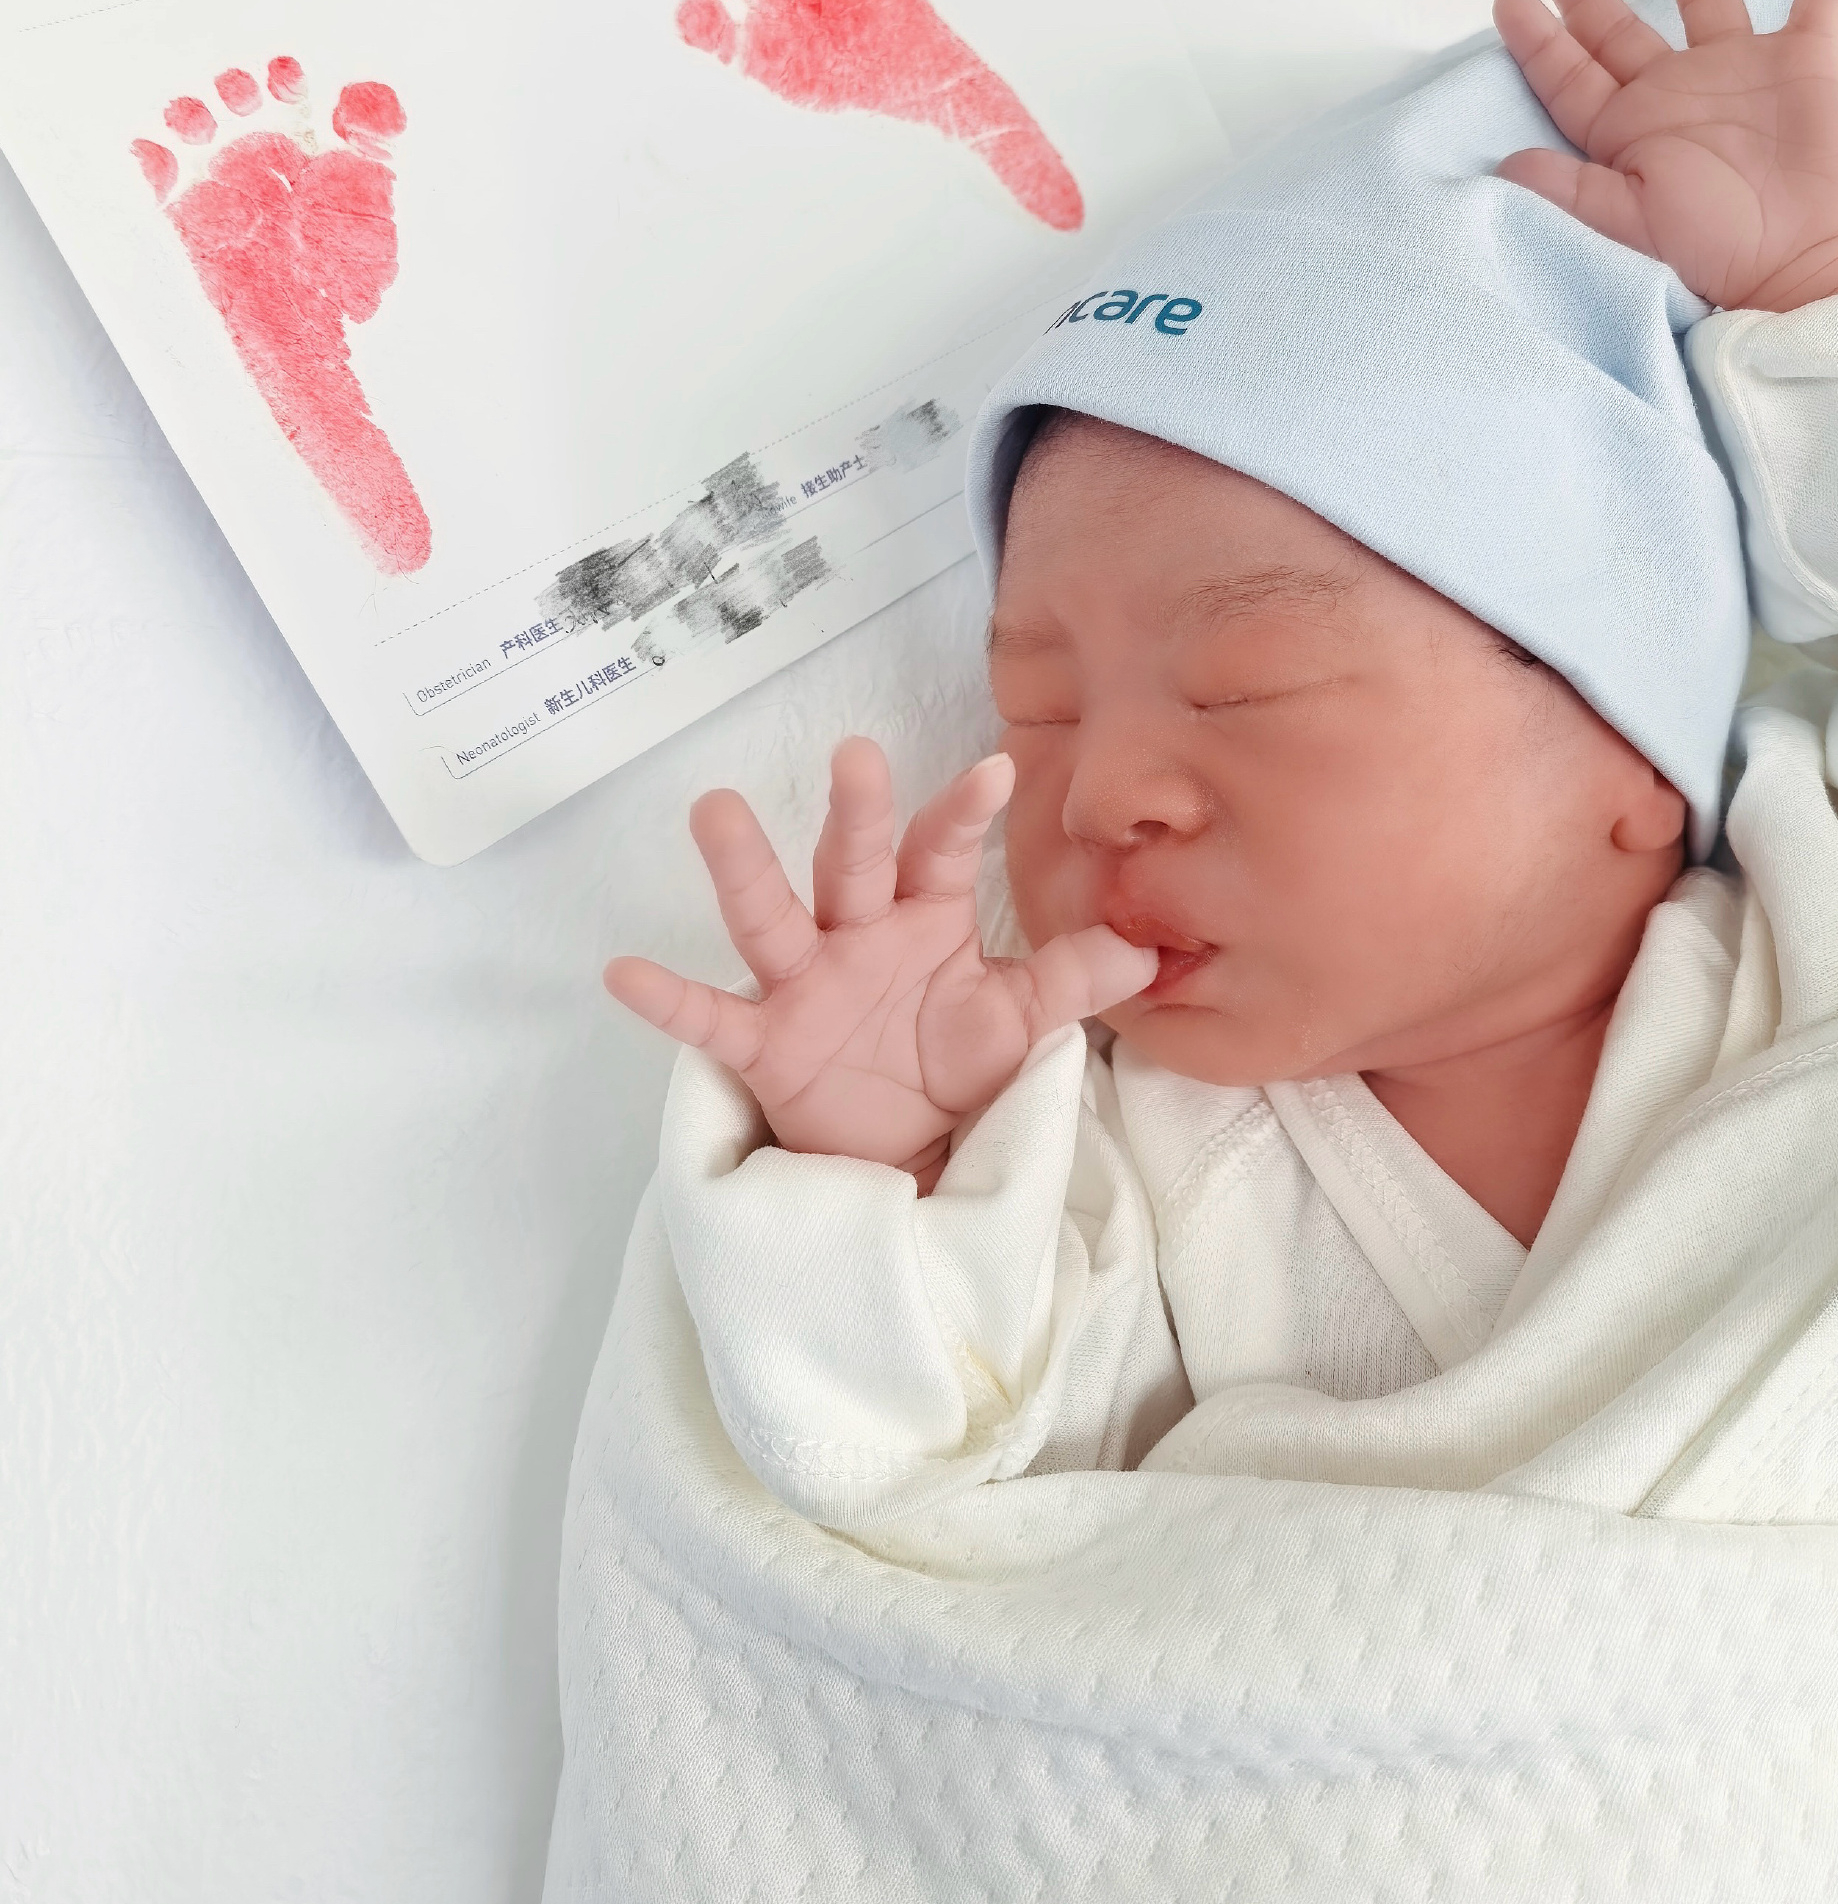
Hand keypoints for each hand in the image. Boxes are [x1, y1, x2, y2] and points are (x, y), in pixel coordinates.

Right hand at [605, 736, 1157, 1187]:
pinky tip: (621, 971)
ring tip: (713, 808)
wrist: (907, 1150)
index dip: (966, 814)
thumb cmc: (956, 1061)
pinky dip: (669, 1000)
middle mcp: (860, 934)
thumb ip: (1072, 980)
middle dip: (857, 814)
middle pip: (856, 864)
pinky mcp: (767, 1044)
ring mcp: (806, 984)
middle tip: (856, 753)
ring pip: (774, 918)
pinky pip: (712, 1020)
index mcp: (926, 918)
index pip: (945, 853)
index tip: (997, 768)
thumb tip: (1150, 950)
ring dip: (745, 868)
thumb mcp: (1020, 1022)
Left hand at [1492, 0, 1837, 311]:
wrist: (1803, 262)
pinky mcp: (1804, 67)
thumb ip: (1570, 188)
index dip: (1537, 39)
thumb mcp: (1629, 219)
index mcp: (1628, 129)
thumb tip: (1504, 165)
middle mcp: (1676, 94)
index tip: (1507, 1)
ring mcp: (1740, 74)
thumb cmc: (1715, 249)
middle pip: (1621, 30)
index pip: (1569, 75)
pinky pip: (1818, 4)